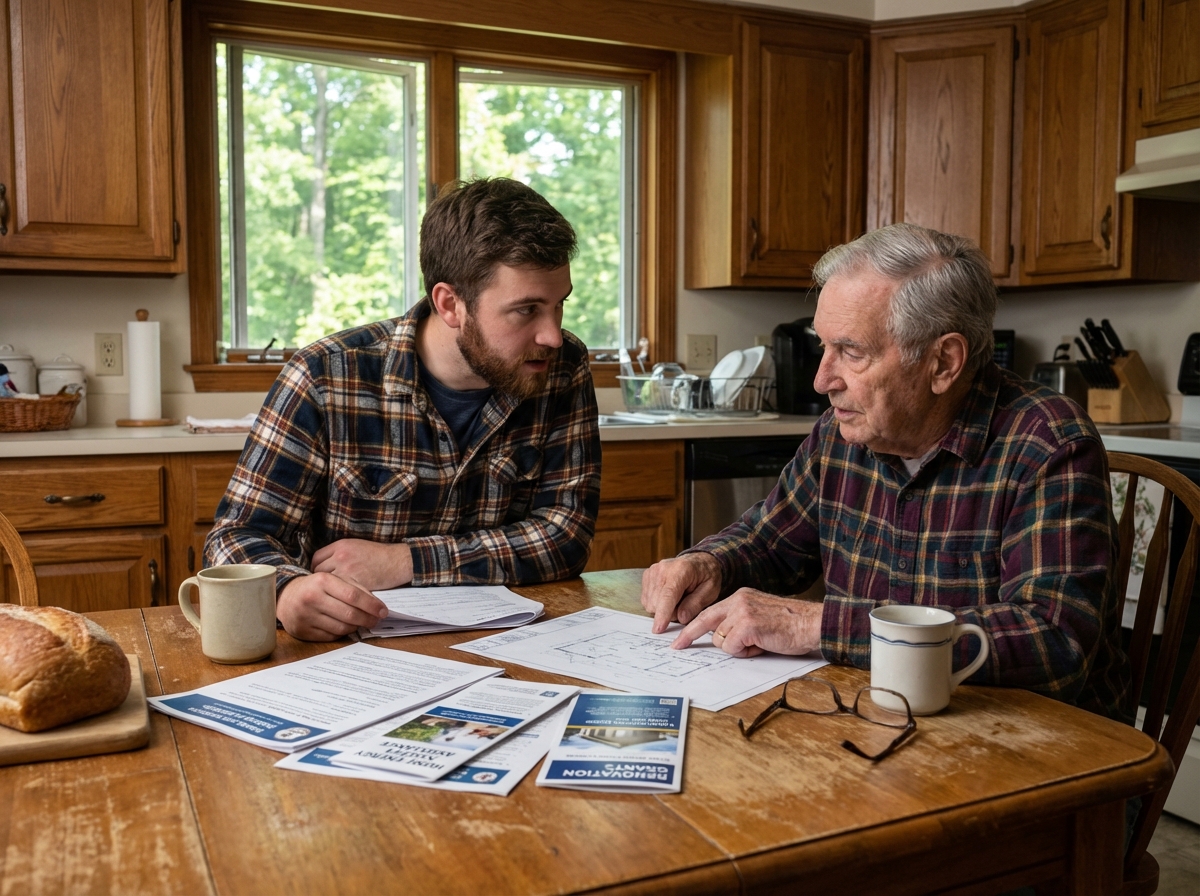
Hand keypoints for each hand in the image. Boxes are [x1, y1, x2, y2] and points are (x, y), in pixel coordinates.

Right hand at [276, 572, 388, 640]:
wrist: (286, 596)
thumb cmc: (317, 586)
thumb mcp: (335, 580)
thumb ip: (357, 588)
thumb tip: (377, 606)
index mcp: (322, 581)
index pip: (353, 595)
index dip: (371, 605)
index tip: (383, 611)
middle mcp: (312, 598)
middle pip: (349, 614)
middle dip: (367, 619)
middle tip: (376, 620)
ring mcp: (305, 616)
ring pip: (341, 628)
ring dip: (355, 627)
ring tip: (360, 622)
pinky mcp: (302, 631)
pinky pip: (331, 636)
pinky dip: (342, 633)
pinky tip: (345, 626)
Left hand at [311, 539, 412, 590]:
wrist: (397, 561)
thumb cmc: (379, 554)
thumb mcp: (357, 545)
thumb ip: (339, 552)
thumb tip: (325, 565)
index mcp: (340, 545)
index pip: (317, 558)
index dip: (317, 568)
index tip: (321, 575)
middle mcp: (341, 556)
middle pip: (319, 572)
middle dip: (322, 580)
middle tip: (328, 586)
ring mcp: (348, 570)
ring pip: (329, 584)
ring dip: (330, 590)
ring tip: (335, 593)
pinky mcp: (355, 584)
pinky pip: (341, 592)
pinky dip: (341, 596)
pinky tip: (344, 597)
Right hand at [641, 553, 722, 633]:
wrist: (698, 562)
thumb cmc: (706, 576)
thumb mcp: (710, 591)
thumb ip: (696, 604)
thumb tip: (681, 618)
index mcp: (681, 570)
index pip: (668, 594)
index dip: (663, 613)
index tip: (658, 629)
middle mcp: (663, 569)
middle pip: (657, 603)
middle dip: (670, 613)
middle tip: (684, 606)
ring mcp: (652, 571)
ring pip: (650, 603)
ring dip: (662, 609)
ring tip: (677, 600)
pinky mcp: (647, 576)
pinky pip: (646, 600)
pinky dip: (657, 604)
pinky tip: (668, 598)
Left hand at [671, 589, 822, 657]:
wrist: (810, 623)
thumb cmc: (789, 625)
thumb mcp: (758, 616)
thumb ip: (738, 621)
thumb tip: (720, 638)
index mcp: (740, 596)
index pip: (709, 612)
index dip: (692, 627)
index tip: (679, 639)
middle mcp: (738, 600)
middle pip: (705, 621)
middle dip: (689, 636)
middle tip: (677, 647)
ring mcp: (742, 612)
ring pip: (720, 639)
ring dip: (736, 648)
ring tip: (757, 643)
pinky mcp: (748, 625)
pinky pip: (731, 647)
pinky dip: (744, 652)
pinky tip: (761, 645)